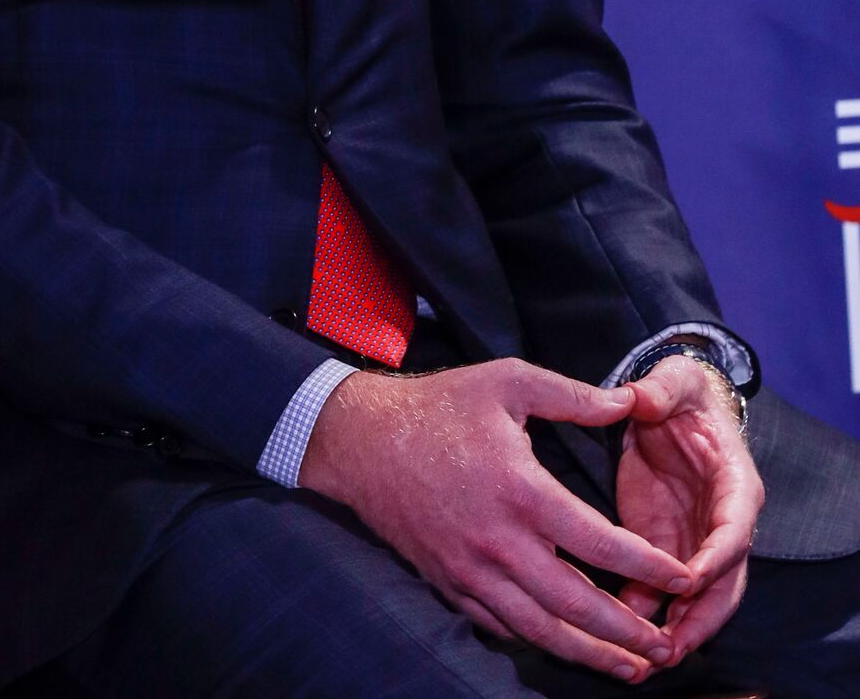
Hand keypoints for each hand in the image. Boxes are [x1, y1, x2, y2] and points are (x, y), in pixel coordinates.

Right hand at [298, 358, 695, 682]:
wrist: (362, 441)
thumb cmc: (439, 406)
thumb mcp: (506, 380)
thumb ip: (571, 395)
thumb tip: (629, 402)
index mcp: (520, 489)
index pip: (598, 542)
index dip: (647, 565)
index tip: (685, 576)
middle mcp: (498, 541)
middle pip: (575, 604)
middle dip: (627, 632)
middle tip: (668, 647)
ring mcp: (471, 571)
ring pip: (540, 629)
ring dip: (590, 654)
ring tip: (633, 667)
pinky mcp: (450, 584)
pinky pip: (502, 627)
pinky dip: (540, 642)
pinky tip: (568, 646)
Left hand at [618, 356, 764, 666]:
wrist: (668, 406)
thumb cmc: (680, 393)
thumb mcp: (674, 381)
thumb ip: (658, 389)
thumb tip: (635, 396)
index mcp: (735, 486)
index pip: (733, 531)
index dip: (715, 558)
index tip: (689, 580)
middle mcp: (721, 523)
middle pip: (724, 583)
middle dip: (701, 617)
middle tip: (670, 646)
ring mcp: (694, 539)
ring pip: (696, 599)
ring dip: (675, 628)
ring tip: (646, 657)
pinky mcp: (663, 544)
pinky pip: (659, 587)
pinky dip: (644, 612)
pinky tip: (617, 633)